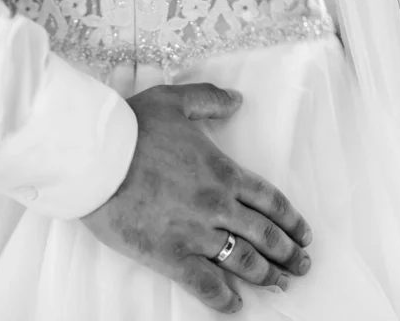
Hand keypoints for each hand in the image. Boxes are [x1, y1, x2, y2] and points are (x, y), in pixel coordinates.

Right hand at [81, 84, 312, 313]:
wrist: (96, 157)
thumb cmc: (131, 128)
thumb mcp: (173, 101)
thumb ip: (209, 99)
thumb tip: (237, 100)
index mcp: (222, 171)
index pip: (270, 201)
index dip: (292, 220)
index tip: (303, 234)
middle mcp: (217, 205)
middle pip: (264, 235)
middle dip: (288, 253)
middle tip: (300, 265)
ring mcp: (196, 233)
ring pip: (243, 261)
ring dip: (266, 276)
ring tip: (279, 284)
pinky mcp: (169, 255)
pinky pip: (205, 284)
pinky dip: (223, 299)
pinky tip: (234, 306)